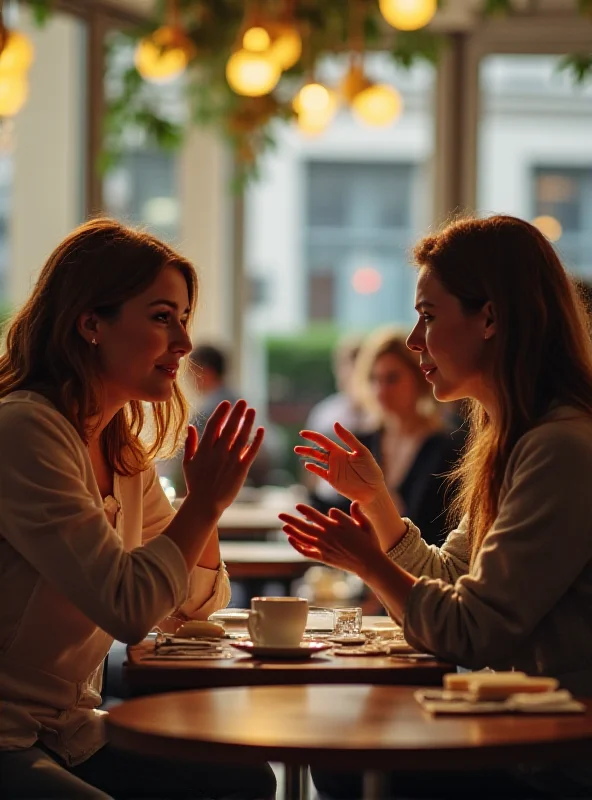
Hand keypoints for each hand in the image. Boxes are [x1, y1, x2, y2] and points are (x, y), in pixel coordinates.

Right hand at [183, 400, 263, 517]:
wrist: (204, 505)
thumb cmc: (195, 484)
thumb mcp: (188, 463)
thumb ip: (190, 444)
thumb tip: (190, 426)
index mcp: (204, 450)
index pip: (213, 426)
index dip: (220, 413)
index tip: (227, 403)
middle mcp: (217, 453)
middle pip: (229, 428)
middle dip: (236, 413)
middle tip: (243, 401)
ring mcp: (229, 461)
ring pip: (241, 437)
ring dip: (247, 422)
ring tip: (252, 410)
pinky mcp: (240, 470)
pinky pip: (251, 452)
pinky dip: (257, 441)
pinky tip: (261, 430)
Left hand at [279, 501, 382, 579]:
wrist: (369, 563)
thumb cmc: (369, 541)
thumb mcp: (365, 524)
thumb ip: (356, 513)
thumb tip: (348, 505)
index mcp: (335, 527)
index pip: (316, 516)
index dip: (305, 511)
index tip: (297, 506)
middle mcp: (327, 537)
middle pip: (304, 527)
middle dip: (291, 520)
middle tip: (280, 514)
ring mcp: (324, 548)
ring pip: (303, 539)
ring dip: (292, 532)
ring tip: (284, 526)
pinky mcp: (324, 557)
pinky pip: (306, 552)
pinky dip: (297, 546)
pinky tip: (291, 540)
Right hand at [295, 423, 385, 503]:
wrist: (373, 491)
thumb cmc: (371, 471)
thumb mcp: (361, 452)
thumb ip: (348, 438)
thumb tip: (335, 423)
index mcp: (342, 451)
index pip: (324, 441)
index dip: (313, 436)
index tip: (302, 433)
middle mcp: (336, 459)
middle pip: (317, 451)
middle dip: (306, 447)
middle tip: (296, 446)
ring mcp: (333, 470)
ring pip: (317, 460)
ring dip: (307, 456)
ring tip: (297, 451)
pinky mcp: (333, 480)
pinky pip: (320, 473)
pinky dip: (313, 468)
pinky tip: (307, 465)